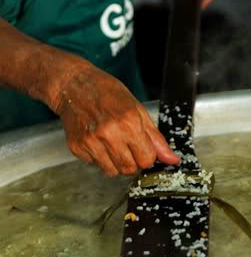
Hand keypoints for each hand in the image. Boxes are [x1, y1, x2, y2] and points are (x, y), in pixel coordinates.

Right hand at [52, 65, 180, 176]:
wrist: (73, 85)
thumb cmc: (107, 93)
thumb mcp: (137, 110)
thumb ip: (156, 139)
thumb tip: (172, 160)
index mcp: (129, 123)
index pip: (146, 159)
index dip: (146, 155)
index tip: (141, 147)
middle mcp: (109, 133)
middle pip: (129, 169)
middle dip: (132, 161)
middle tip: (126, 145)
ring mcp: (91, 141)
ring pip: (112, 172)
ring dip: (115, 162)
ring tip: (111, 142)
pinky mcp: (77, 147)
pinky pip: (95, 165)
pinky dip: (98, 157)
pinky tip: (97, 140)